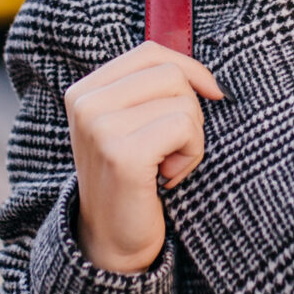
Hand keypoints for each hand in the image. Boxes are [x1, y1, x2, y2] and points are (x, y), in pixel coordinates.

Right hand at [64, 41, 224, 274]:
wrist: (112, 240)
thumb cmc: (133, 179)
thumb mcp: (131, 126)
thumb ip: (152, 92)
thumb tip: (208, 79)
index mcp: (85, 91)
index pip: (150, 53)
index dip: (190, 69)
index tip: (209, 95)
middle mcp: (86, 104)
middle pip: (171, 74)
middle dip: (190, 111)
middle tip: (172, 148)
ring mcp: (100, 127)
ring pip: (183, 102)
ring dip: (192, 138)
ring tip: (167, 165)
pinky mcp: (122, 153)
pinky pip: (184, 128)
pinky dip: (191, 155)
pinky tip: (168, 176)